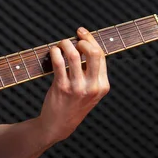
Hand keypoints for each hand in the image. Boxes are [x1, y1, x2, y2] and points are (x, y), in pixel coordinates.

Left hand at [38, 27, 109, 142]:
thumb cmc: (73, 105)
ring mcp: (77, 88)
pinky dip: (55, 53)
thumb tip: (85, 45)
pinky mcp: (62, 88)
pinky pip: (59, 63)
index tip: (82, 33)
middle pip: (93, 53)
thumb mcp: (90, 92)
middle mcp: (93, 87)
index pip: (101, 56)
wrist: (59, 124)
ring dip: (66, 44)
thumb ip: (92, 73)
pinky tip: (54, 51)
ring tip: (62, 44)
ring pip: (74, 56)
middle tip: (74, 37)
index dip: (91, 40)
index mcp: (103, 86)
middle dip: (83, 40)